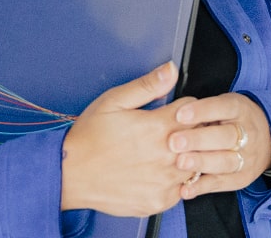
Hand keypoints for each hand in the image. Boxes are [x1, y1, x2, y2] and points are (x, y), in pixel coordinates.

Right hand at [60, 63, 193, 216]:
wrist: (69, 173)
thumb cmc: (90, 137)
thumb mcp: (114, 101)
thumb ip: (148, 85)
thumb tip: (171, 69)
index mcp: (159, 127)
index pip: (196, 111)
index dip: (187, 108)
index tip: (176, 111)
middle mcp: (167, 156)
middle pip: (201, 139)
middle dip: (193, 132)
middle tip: (174, 131)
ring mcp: (165, 182)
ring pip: (196, 165)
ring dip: (188, 157)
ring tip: (165, 152)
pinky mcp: (159, 201)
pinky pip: (182, 189)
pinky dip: (175, 180)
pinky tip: (158, 172)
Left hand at [167, 93, 270, 199]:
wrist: (268, 140)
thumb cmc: (233, 119)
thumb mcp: (225, 105)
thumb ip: (203, 109)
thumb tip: (171, 112)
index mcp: (241, 109)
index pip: (223, 108)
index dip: (201, 111)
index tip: (179, 114)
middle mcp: (248, 134)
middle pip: (224, 137)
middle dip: (198, 140)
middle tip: (174, 142)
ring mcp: (246, 158)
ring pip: (225, 162)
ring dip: (201, 163)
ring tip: (179, 163)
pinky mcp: (241, 178)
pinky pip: (221, 184)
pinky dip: (202, 187)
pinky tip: (185, 189)